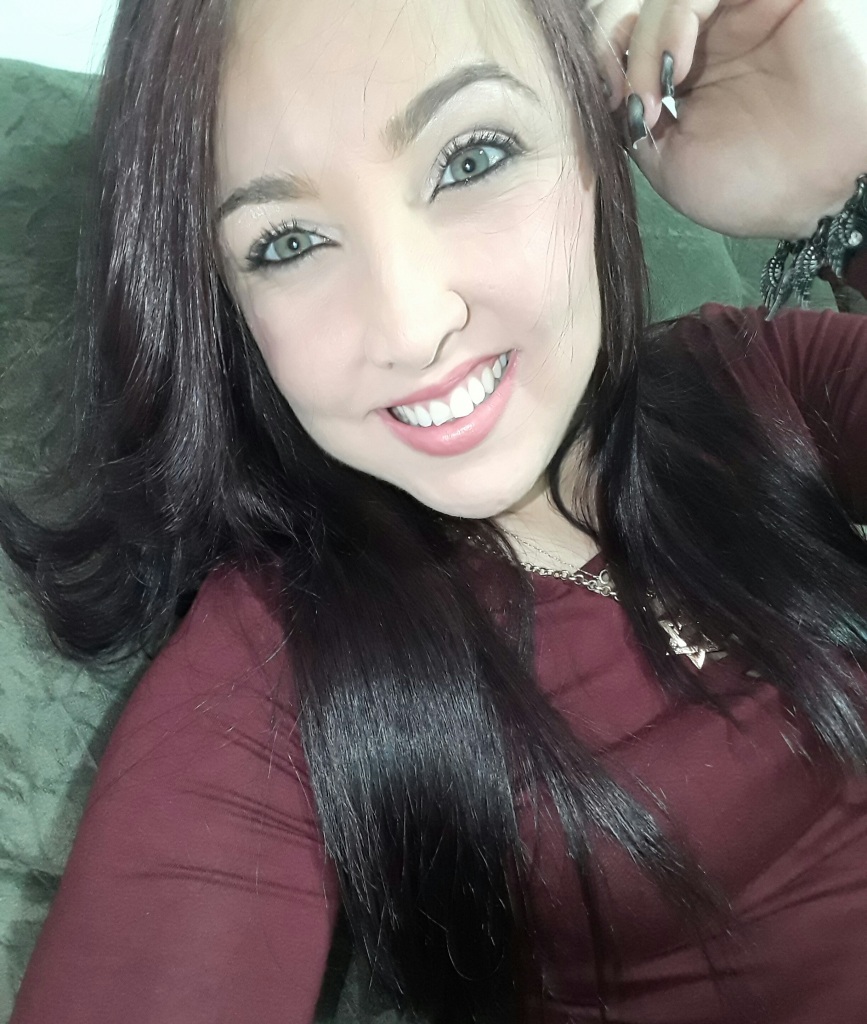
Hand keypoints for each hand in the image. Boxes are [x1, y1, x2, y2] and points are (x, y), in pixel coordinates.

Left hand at [589, 0, 866, 237]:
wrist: (818, 192)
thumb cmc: (753, 186)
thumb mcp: (672, 163)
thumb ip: (634, 120)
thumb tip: (607, 87)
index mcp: (683, 69)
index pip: (623, 39)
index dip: (599, 60)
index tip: (603, 103)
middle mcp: (708, 31)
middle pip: (634, 6)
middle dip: (609, 46)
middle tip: (616, 95)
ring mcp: (738, 6)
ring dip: (642, 42)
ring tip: (651, 93)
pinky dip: (676, 18)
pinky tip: (675, 64)